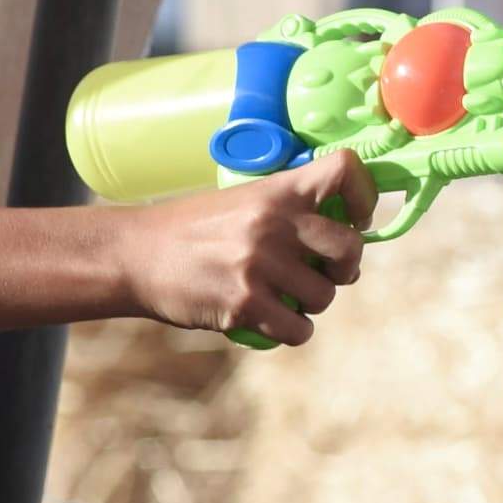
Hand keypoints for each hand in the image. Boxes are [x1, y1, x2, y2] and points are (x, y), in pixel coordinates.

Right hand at [118, 151, 372, 346]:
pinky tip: (269, 321)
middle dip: (345, 268)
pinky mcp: (244, 303)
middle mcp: (273, 223)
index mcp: (276, 190)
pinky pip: (298, 329)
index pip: (346, 170)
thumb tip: (338, 237)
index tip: (357, 218)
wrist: (135, 255)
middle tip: (325, 272)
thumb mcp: (240, 202)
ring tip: (282, 298)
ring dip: (310, 304)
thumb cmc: (191, 230)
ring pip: (324, 296)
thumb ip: (286, 212)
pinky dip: (291, 332)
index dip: (367, 196)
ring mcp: (259, 264)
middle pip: (350, 248)